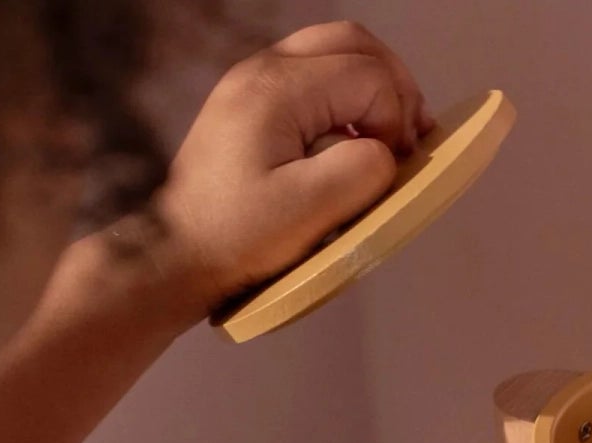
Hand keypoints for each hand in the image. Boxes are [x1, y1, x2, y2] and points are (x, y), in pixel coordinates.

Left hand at [147, 21, 434, 326]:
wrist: (179, 250)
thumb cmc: (240, 236)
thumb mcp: (308, 212)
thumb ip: (359, 172)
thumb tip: (385, 153)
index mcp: (277, 90)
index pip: (367, 75)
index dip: (396, 118)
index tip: (396, 168)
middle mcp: (264, 68)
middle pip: (352, 42)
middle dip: (395, 86)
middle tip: (412, 138)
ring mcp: (254, 80)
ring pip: (334, 51)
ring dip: (374, 88)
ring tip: (392, 136)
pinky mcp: (253, 101)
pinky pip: (315, 75)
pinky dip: (349, 98)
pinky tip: (357, 138)